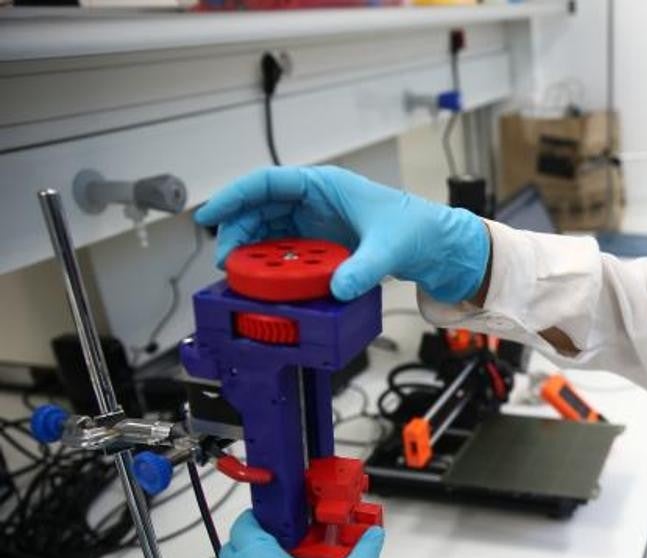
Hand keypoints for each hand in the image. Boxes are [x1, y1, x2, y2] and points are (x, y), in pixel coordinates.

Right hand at [194, 166, 489, 302]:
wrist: (435, 246)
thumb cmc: (415, 229)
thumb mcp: (389, 247)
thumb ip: (363, 269)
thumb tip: (338, 287)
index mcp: (325, 184)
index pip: (267, 182)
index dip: (235, 196)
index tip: (211, 215)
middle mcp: (314, 200)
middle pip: (260, 208)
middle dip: (237, 230)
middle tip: (225, 259)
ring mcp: (315, 223)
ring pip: (268, 230)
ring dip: (251, 249)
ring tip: (239, 273)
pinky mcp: (320, 244)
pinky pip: (285, 250)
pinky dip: (271, 263)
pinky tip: (264, 279)